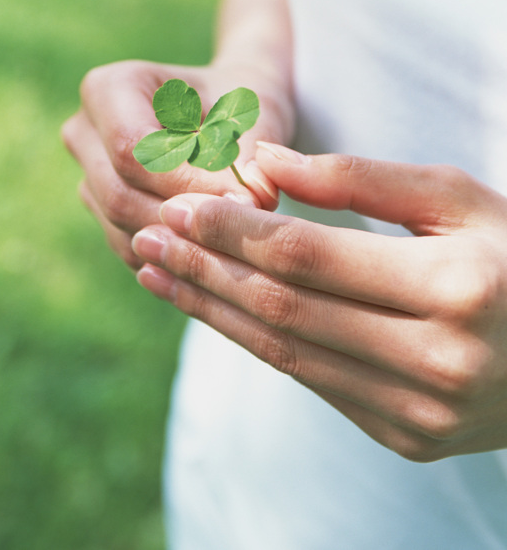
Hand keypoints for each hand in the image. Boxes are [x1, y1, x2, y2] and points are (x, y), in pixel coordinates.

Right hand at [61, 62, 293, 267]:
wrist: (228, 109)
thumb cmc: (239, 101)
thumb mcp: (250, 117)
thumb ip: (249, 158)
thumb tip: (250, 203)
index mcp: (109, 87)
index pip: (133, 151)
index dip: (186, 184)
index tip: (246, 201)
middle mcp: (85, 131)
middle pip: (120, 195)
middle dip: (183, 218)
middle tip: (246, 228)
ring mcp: (88, 174)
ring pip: (123, 228)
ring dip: (182, 242)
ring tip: (239, 238)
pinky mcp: (101, 210)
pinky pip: (129, 247)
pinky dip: (174, 256)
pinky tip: (218, 250)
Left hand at [131, 143, 506, 460]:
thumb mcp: (456, 196)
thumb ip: (360, 176)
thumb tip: (264, 161)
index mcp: (455, 287)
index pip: (309, 256)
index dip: (234, 229)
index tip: (177, 205)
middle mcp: (439, 361)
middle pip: (285, 310)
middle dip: (205, 270)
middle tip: (145, 239)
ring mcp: (422, 414)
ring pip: (287, 355)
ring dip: (213, 311)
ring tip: (157, 275)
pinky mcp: (408, 439)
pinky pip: (314, 384)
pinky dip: (257, 343)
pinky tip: (217, 310)